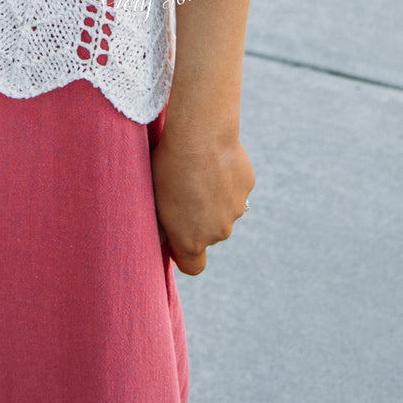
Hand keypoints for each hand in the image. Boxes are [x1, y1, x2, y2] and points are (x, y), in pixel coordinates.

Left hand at [149, 128, 254, 276]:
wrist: (200, 136)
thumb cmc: (169, 166)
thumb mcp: (155, 198)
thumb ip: (164, 223)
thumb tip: (165, 232)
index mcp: (191, 240)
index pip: (193, 266)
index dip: (183, 255)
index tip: (175, 237)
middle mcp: (217, 232)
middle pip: (208, 233)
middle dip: (198, 218)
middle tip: (184, 189)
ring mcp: (236, 211)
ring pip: (224, 209)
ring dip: (214, 198)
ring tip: (199, 170)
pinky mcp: (247, 188)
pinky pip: (235, 188)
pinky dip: (227, 179)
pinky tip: (214, 159)